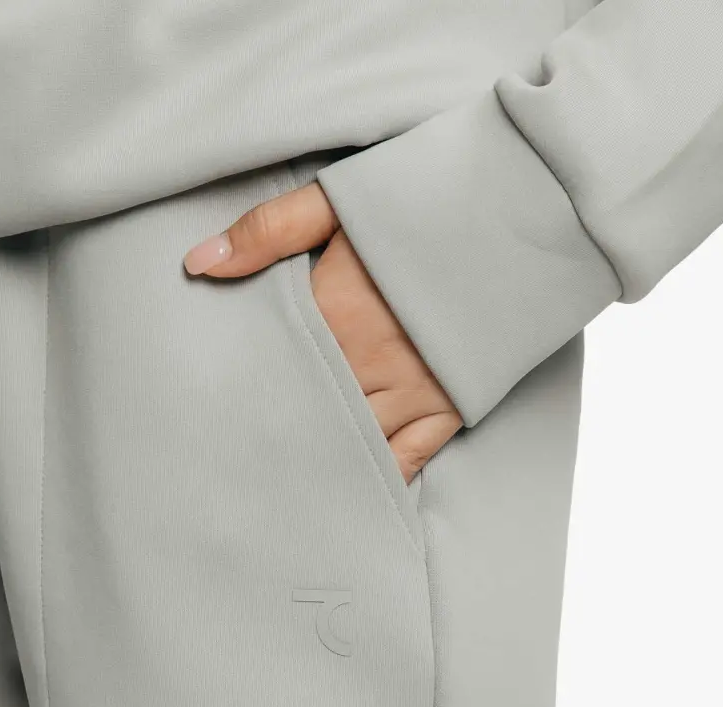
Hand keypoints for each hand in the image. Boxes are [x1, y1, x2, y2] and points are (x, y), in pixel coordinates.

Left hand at [184, 183, 462, 482]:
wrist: (523, 212)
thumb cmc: (428, 198)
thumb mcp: (342, 197)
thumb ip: (269, 230)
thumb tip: (199, 264)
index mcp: (335, 312)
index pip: (274, 365)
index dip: (244, 389)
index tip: (212, 411)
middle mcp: (370, 363)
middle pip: (309, 412)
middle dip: (275, 435)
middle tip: (235, 465)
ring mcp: (413, 390)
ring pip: (353, 442)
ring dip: (320, 461)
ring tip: (280, 489)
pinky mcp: (450, 404)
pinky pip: (408, 457)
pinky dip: (378, 478)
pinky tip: (349, 494)